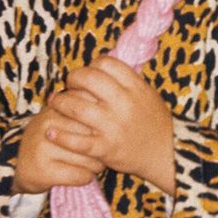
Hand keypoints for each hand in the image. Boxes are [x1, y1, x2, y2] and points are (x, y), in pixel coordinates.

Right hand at [13, 94, 105, 193]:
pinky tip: (80, 175)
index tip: (101, 134)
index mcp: (55, 110)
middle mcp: (48, 126)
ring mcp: (44, 149)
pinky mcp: (45, 171)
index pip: (91, 115)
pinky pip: (81, 175)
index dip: (102, 128)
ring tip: (90, 165)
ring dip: (95, 166)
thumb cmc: (47, 139)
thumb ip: (79, 107)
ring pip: (90, 159)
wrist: (16, 165)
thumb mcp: (59, 118)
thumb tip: (106, 99)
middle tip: (99, 153)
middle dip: (102, 148)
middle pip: (94, 137)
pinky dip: (85, 178)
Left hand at [62, 57, 175, 194]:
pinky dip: (61, 136)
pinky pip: (77, 140)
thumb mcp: (147, 94)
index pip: (105, 63)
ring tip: (56, 104)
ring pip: (76, 106)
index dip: (91, 65)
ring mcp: (114, 126)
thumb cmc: (155, 123)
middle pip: (87, 78)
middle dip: (72, 78)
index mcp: (135, 87)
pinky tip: (51, 132)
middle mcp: (124, 103)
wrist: (166, 154)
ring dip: (60, 102)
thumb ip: (127, 80)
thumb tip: (100, 65)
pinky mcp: (106, 148)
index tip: (88, 74)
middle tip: (69, 85)